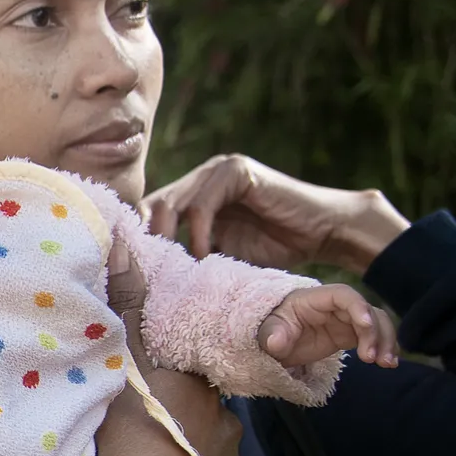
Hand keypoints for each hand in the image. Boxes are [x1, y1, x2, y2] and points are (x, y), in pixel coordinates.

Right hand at [110, 231, 243, 455]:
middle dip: (177, 412)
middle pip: (200, 408)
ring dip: (182, 449)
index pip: (190, 371)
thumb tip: (125, 241)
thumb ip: (127, 303)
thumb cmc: (131, 428)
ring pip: (204, 446)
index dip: (167, 376)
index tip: (145, 383)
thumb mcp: (124, 359)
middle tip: (140, 421)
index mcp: (203, 384)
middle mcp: (225, 419)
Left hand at [142, 154, 410, 274]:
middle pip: (150, 207)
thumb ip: (188, 258)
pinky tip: (206, 256)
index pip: (147, 214)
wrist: (321, 234)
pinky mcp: (235, 170)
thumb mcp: (220, 257)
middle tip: (149, 277)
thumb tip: (148, 284)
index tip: (134, 277)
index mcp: (190, 195)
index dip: (137, 242)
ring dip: (169, 240)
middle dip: (147, 243)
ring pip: (170, 203)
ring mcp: (216, 170)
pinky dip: (199, 232)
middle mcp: (198, 178)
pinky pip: (202, 202)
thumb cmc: (274, 250)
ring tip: (176, 271)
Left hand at [260, 284, 400, 368]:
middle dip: (375, 332)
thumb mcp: (266, 332)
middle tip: (372, 358)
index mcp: (315, 299)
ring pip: (376, 322)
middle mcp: (335, 306)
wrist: (273, 344)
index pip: (343, 294)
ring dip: (385, 340)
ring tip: (386, 364)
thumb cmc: (270, 331)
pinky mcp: (350, 335)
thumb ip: (272, 335)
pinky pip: (374, 336)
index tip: (366, 325)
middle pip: (366, 310)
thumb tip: (276, 343)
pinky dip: (384, 347)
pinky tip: (388, 363)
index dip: (358, 306)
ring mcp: (345, 320)